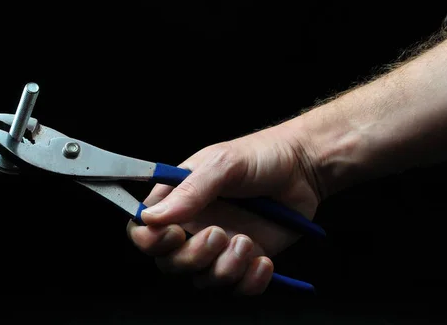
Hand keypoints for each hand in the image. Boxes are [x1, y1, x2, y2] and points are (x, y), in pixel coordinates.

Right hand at [126, 124, 320, 294]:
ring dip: (225, 268)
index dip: (150, 240)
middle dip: (193, 257)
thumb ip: (189, 191)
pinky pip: (236, 289)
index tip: (174, 234)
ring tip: (247, 242)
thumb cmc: (259, 157)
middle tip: (219, 234)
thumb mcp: (222, 164)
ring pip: (202, 280)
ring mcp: (218, 249)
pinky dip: (249, 282)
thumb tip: (151, 217)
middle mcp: (192, 227)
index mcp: (177, 201)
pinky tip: (263, 261)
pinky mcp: (244, 263)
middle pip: (169, 263)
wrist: (303, 170)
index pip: (143, 231)